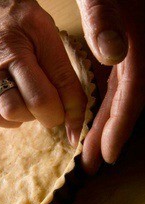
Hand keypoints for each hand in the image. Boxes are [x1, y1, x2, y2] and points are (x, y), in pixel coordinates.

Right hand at [0, 0, 86, 146]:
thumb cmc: (11, 14)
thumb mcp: (42, 26)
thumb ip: (58, 61)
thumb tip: (70, 103)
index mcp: (35, 32)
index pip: (63, 80)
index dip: (75, 111)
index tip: (77, 129)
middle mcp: (9, 52)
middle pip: (38, 101)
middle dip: (53, 116)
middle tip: (54, 112)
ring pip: (13, 112)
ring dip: (30, 117)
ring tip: (32, 106)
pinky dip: (10, 120)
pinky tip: (17, 108)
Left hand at [77, 0, 144, 173]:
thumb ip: (104, 18)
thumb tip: (111, 54)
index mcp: (135, 48)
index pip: (131, 97)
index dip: (119, 128)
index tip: (107, 155)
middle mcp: (135, 58)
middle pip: (124, 107)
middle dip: (108, 137)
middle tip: (91, 164)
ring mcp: (130, 58)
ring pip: (119, 101)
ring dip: (104, 127)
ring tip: (88, 151)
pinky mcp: (122, 56)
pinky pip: (115, 90)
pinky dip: (104, 109)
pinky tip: (92, 121)